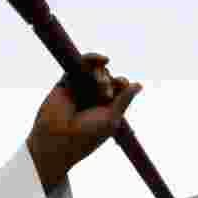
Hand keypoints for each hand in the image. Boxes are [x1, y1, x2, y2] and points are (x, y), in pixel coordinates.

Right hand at [27, 53, 142, 186]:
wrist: (57, 138)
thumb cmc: (87, 134)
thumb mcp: (111, 118)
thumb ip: (124, 99)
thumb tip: (139, 84)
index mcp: (106, 108)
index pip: (119, 88)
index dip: (121, 83)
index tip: (121, 85)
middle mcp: (93, 97)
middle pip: (109, 77)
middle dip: (109, 81)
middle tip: (104, 94)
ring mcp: (80, 89)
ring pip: (96, 71)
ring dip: (101, 74)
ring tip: (99, 84)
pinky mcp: (67, 81)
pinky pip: (81, 64)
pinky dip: (92, 58)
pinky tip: (104, 59)